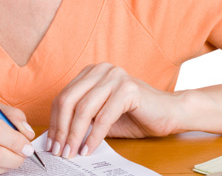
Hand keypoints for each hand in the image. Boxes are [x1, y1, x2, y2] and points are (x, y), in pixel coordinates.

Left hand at [47, 62, 183, 158]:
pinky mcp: (128, 89)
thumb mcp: (102, 116)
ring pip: (84, 109)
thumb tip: (58, 137)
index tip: (51, 143)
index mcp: (92, 72)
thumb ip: (83, 120)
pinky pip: (103, 117)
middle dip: (61, 129)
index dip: (54, 121)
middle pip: (69, 100)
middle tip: (58, 150)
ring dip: (74, 135)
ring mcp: (115, 76)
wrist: (171, 113)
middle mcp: (101, 69)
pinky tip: (88, 149)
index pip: (63, 96)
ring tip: (71, 152)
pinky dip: (94, 136)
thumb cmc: (136, 115)